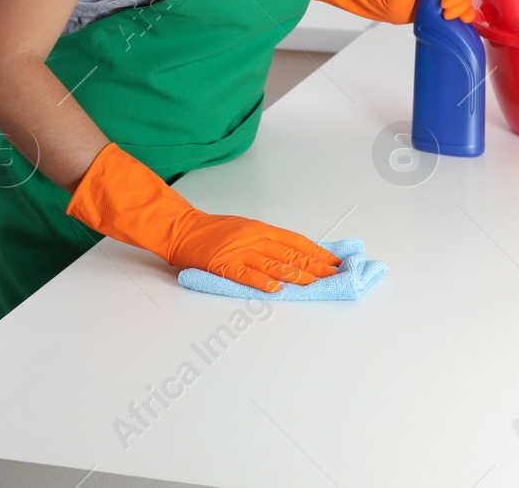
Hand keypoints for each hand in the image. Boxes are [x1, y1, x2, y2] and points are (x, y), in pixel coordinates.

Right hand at [65, 143, 340, 290]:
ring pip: (272, 263)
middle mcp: (253, 237)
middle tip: (337, 277)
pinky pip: (244, 274)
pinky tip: (276, 289)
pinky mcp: (221, 263)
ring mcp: (237, 250)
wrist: (180, 229)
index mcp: (260, 229)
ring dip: (297, 275)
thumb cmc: (213, 233)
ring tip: (317, 284)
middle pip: (291, 253)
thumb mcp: (245, 230)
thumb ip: (268, 243)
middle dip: (316, 266)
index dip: (318, 253)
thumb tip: (296, 257)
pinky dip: (261, 281)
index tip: (338, 263)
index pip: (297, 242)